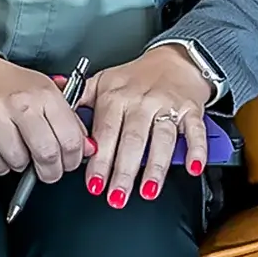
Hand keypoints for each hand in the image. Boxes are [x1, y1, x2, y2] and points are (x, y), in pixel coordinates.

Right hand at [0, 56, 88, 179]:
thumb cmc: (13, 85)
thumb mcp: (48, 93)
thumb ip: (70, 121)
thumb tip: (87, 148)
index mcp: (45, 94)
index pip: (70, 138)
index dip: (73, 159)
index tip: (70, 162)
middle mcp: (21, 103)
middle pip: (46, 154)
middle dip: (51, 171)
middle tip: (50, 171)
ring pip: (18, 161)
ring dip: (22, 166)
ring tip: (22, 154)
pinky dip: (1, 166)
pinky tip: (4, 154)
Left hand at [78, 45, 214, 208]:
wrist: (175, 60)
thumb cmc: (137, 76)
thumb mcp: (103, 81)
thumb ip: (79, 100)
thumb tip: (61, 120)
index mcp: (116, 97)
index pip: (106, 132)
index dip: (100, 160)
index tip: (94, 183)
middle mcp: (142, 102)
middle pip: (132, 140)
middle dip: (123, 171)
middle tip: (116, 196)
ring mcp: (168, 106)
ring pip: (162, 139)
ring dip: (155, 167)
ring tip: (147, 191)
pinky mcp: (191, 110)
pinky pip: (195, 131)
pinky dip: (197, 149)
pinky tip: (192, 167)